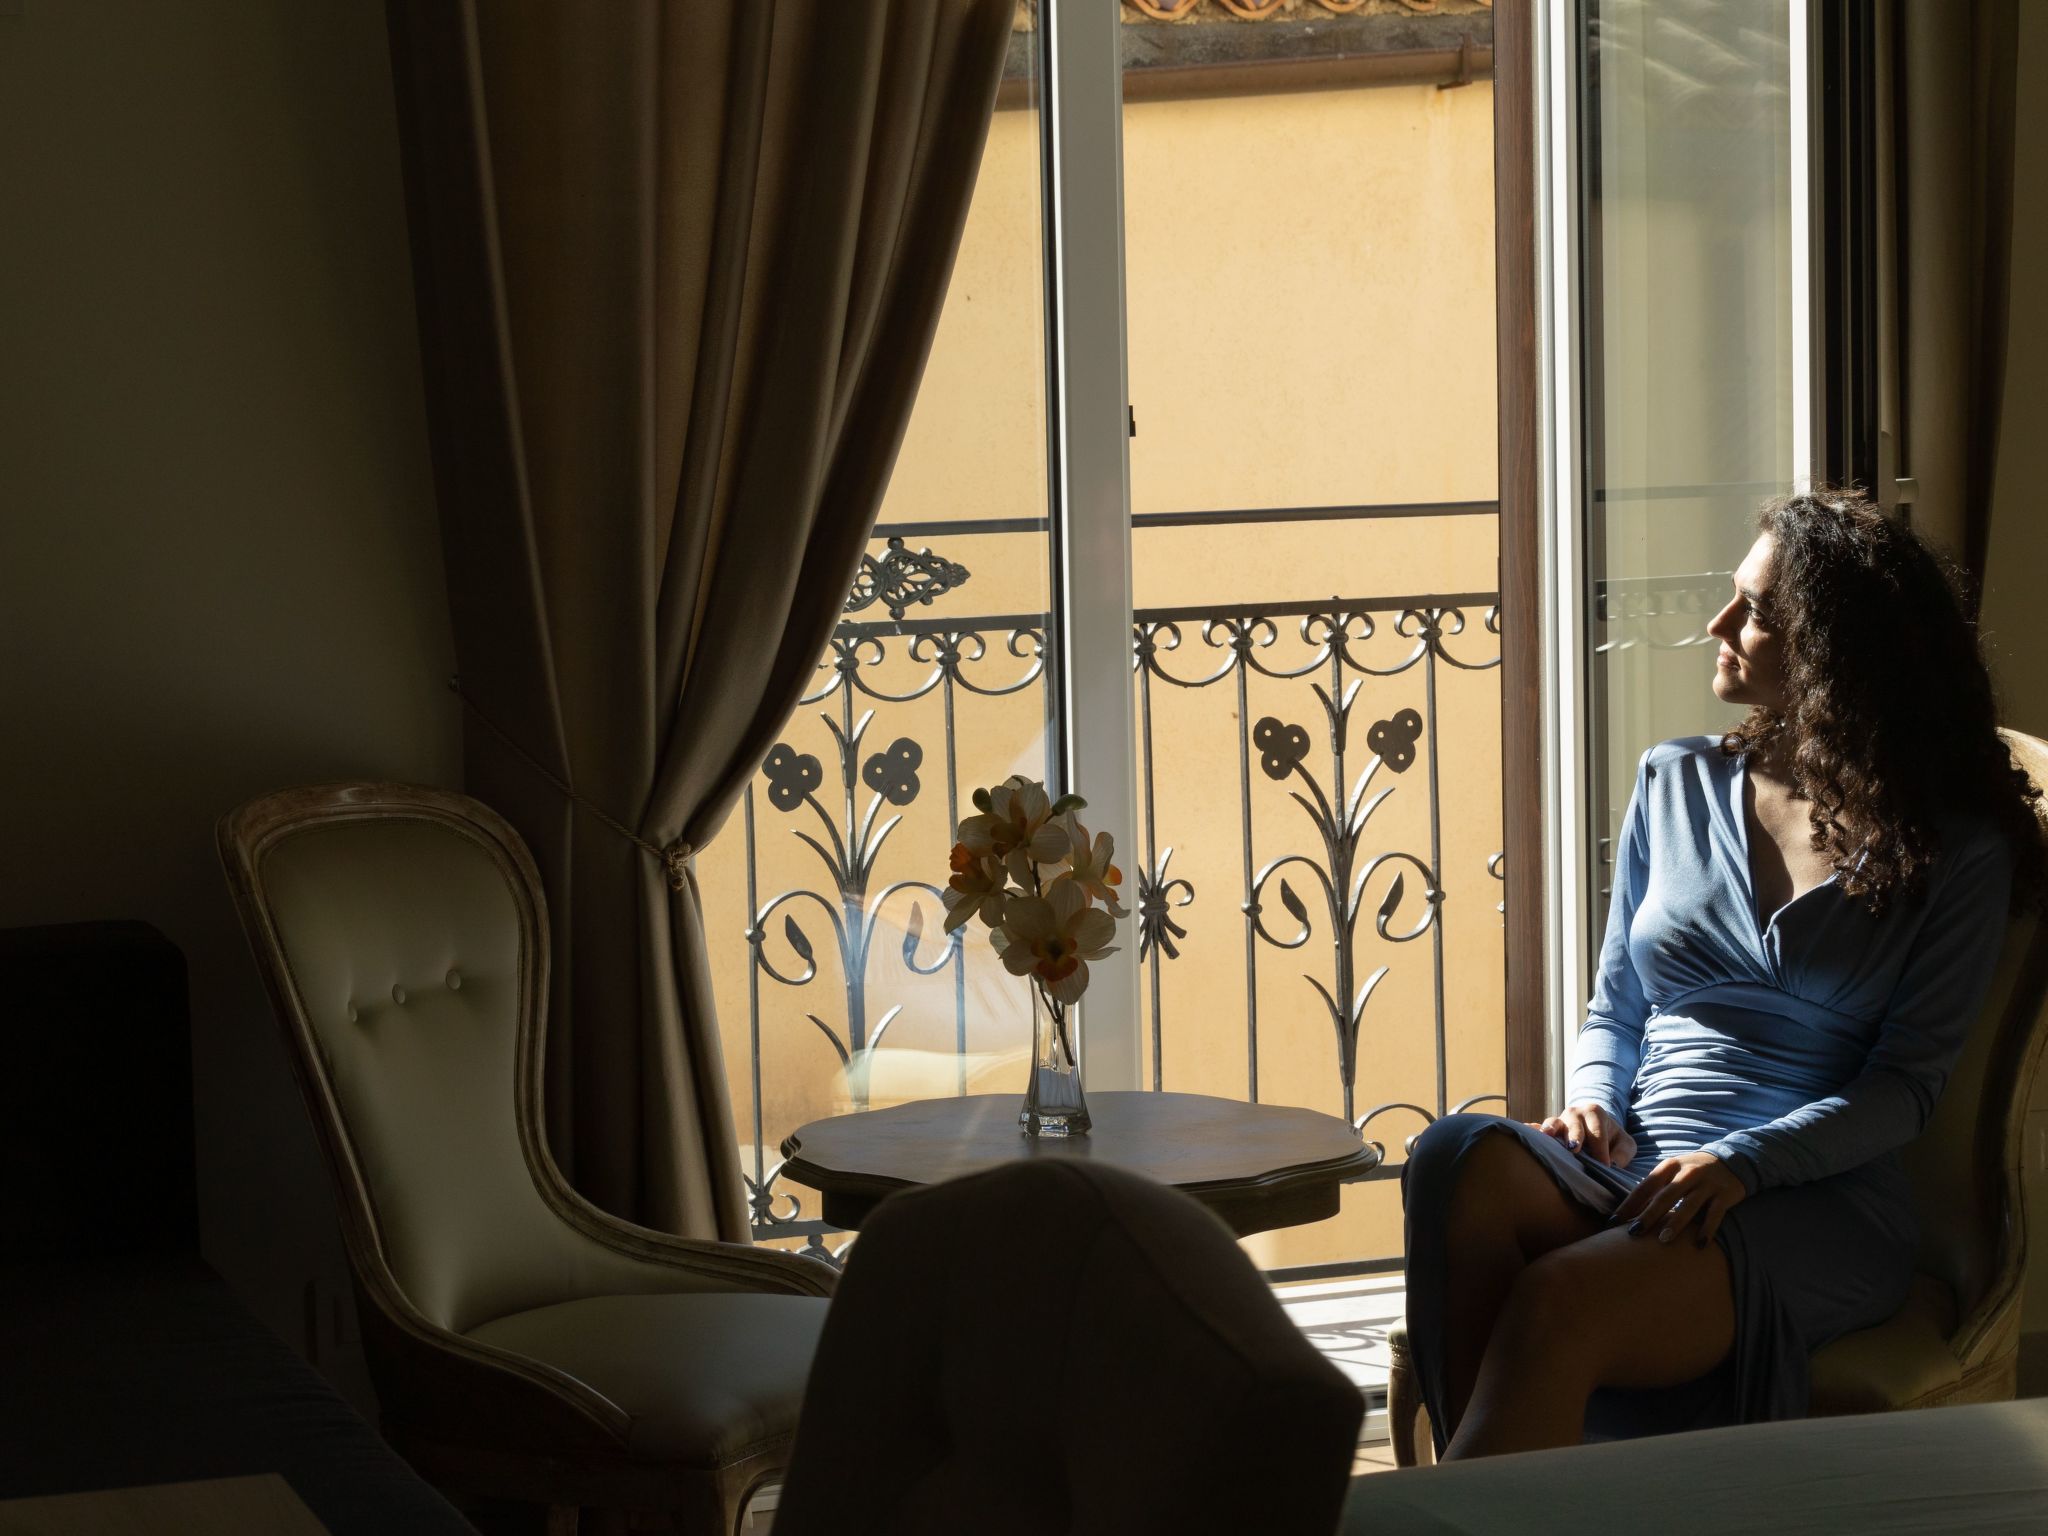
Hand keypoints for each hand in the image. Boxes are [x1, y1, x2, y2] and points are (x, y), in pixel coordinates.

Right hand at [1524, 1103, 1634, 1166]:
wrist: (1597, 1132)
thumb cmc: (1612, 1140)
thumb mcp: (1625, 1144)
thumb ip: (1623, 1153)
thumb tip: (1611, 1163)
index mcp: (1595, 1112)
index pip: (1597, 1132)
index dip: (1601, 1150)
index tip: (1604, 1166)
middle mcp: (1574, 1113)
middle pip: (1574, 1124)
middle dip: (1575, 1135)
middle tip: (1575, 1149)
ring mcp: (1559, 1121)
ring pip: (1553, 1123)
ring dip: (1551, 1130)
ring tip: (1547, 1137)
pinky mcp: (1547, 1131)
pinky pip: (1537, 1129)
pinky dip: (1532, 1130)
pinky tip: (1525, 1131)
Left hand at [1610, 1152, 1746, 1246]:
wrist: (1732, 1161)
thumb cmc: (1693, 1172)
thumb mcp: (1673, 1172)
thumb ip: (1655, 1189)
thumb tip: (1629, 1212)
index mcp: (1669, 1167)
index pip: (1645, 1187)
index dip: (1629, 1205)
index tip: (1613, 1222)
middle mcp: (1687, 1173)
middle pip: (1665, 1197)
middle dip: (1648, 1215)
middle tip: (1633, 1233)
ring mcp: (1707, 1184)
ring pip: (1688, 1206)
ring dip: (1675, 1223)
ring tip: (1663, 1240)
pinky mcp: (1725, 1195)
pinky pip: (1714, 1214)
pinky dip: (1707, 1230)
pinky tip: (1699, 1245)